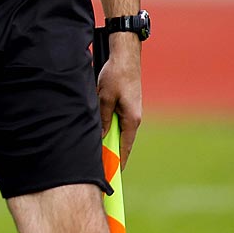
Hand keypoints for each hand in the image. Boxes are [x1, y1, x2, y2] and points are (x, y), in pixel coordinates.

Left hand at [98, 35, 143, 166]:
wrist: (125, 57)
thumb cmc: (116, 76)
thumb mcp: (104, 98)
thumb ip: (103, 118)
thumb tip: (100, 136)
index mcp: (131, 119)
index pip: (125, 147)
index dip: (118, 161)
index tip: (114, 174)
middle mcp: (134, 118)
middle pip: (122, 142)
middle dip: (113, 155)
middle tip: (103, 168)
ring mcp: (132, 112)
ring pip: (119, 132)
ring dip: (110, 142)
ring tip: (99, 155)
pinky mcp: (128, 106)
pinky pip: (119, 123)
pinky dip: (111, 131)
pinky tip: (101, 135)